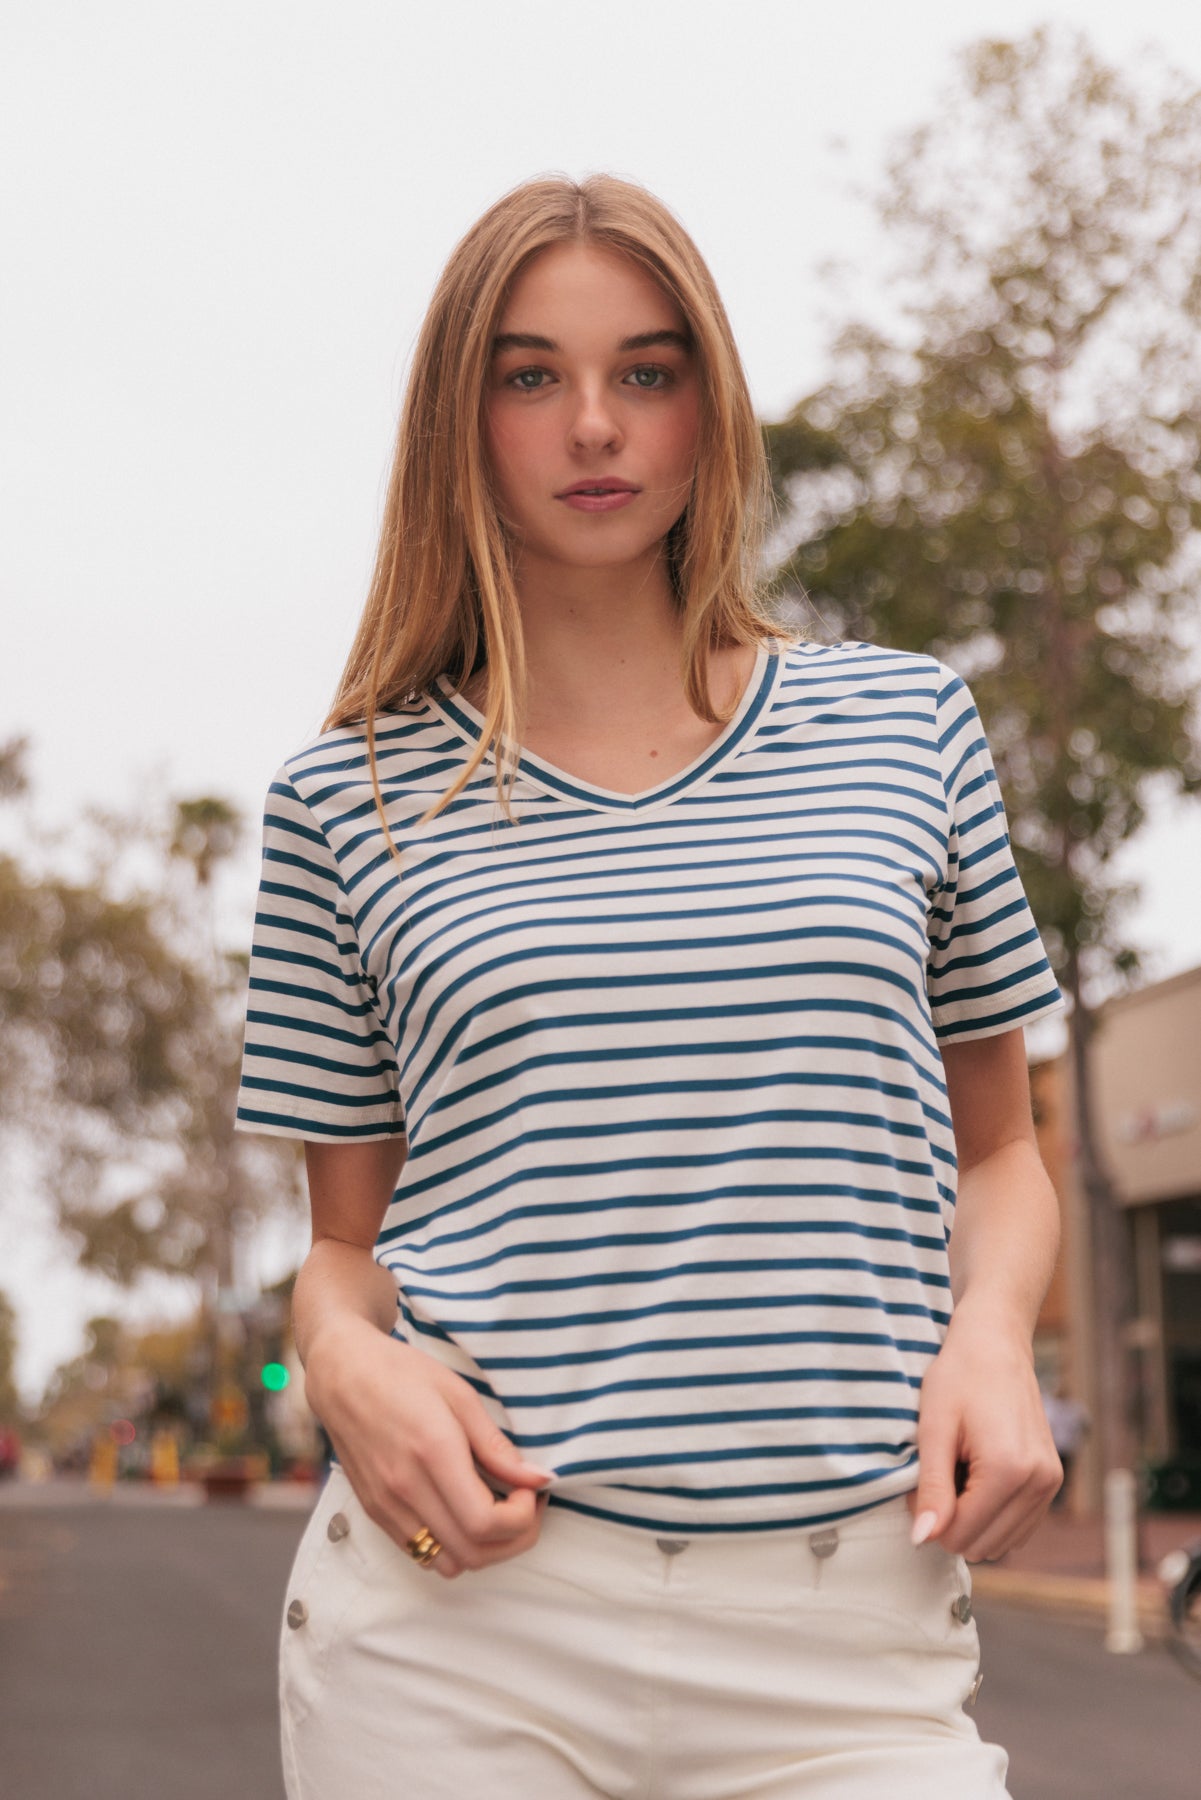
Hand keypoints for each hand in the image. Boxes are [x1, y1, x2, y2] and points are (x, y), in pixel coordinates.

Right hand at [304, 1317, 551, 1579]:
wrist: (343, 1376)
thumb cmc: (402, 1374)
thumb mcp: (460, 1396)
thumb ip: (497, 1446)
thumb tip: (538, 1478)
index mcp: (432, 1453)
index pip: (484, 1522)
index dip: (521, 1518)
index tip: (530, 1491)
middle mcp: (406, 1489)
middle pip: (473, 1553)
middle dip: (514, 1539)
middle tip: (525, 1505)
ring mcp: (387, 1507)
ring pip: (448, 1564)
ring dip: (484, 1550)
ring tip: (497, 1512)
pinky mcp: (375, 1513)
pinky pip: (422, 1553)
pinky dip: (453, 1546)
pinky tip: (463, 1512)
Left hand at [905, 1302, 1061, 1561]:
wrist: (996, 1342)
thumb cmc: (959, 1376)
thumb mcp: (934, 1429)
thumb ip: (931, 1488)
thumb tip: (922, 1540)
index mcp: (1009, 1470)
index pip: (962, 1534)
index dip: (930, 1517)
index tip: (918, 1483)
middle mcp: (1039, 1483)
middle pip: (983, 1544)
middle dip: (952, 1521)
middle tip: (937, 1474)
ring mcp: (1051, 1483)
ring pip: (1003, 1542)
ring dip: (974, 1520)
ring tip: (958, 1472)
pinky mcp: (1052, 1481)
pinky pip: (1019, 1526)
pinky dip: (993, 1515)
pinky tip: (976, 1477)